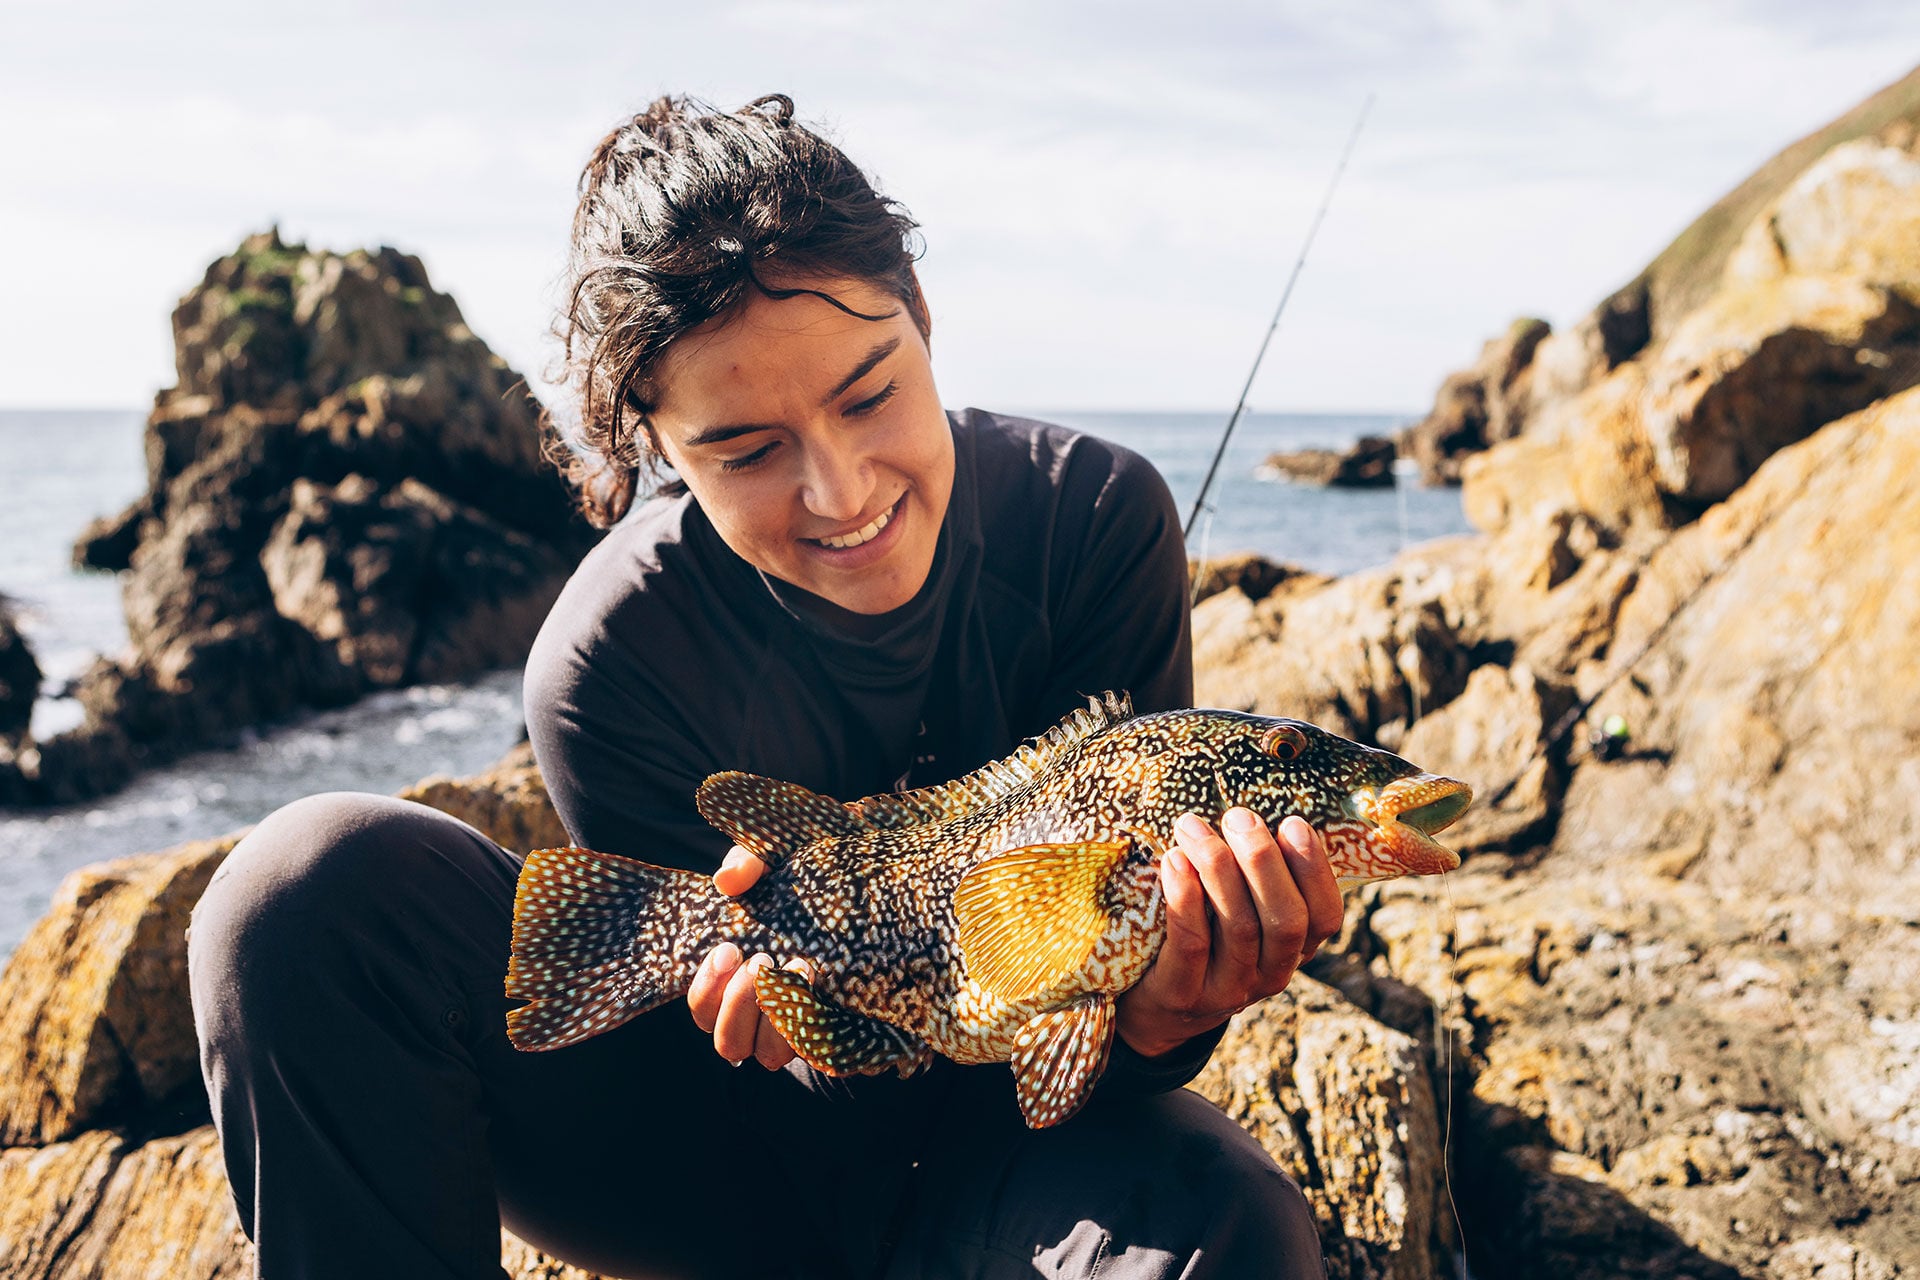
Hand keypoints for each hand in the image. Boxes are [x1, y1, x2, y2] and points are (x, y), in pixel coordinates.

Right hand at [687, 846, 808, 1067]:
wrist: (856, 905)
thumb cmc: (797, 890)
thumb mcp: (770, 868)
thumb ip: (745, 865)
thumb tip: (727, 880)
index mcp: (730, 986)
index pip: (702, 1008)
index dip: (708, 986)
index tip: (730, 948)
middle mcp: (755, 1018)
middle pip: (729, 1042)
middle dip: (741, 1003)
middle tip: (763, 960)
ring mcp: (791, 1033)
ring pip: (768, 1056)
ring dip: (778, 1018)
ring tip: (798, 966)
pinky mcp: (828, 1037)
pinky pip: (814, 1051)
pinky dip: (816, 1025)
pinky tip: (823, 984)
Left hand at [1115, 810, 1343, 1058]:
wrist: (1152, 1007)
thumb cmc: (1202, 936)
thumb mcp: (1240, 912)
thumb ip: (1254, 875)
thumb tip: (1252, 809)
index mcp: (1294, 950)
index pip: (1325, 916)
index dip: (1314, 870)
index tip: (1293, 822)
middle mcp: (1271, 974)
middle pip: (1285, 920)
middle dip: (1264, 861)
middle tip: (1238, 816)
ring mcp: (1229, 991)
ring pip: (1239, 926)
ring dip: (1218, 867)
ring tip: (1192, 827)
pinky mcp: (1183, 995)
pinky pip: (1191, 943)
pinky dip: (1185, 897)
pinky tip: (1174, 860)